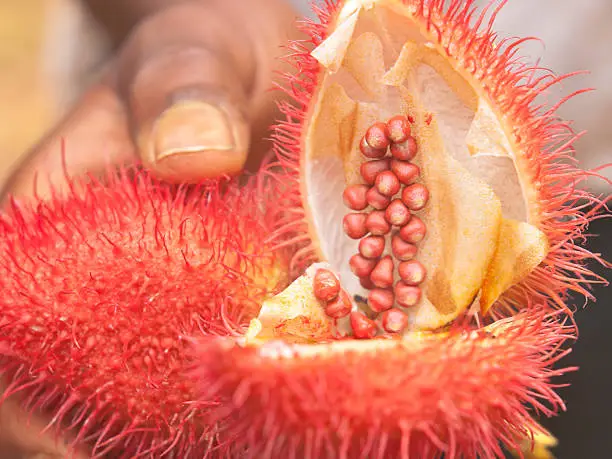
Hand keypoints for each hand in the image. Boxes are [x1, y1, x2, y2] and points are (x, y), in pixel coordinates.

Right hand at [0, 0, 298, 455]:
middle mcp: (109, 273)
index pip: (18, 333)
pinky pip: (237, 357)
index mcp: (62, 222)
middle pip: (92, 383)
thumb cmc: (206, 58)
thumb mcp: (192, 54)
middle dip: (134, 439)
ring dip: (202, 427)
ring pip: (165, 385)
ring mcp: (174, 292)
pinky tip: (299, 405)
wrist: (253, 69)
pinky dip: (259, 388)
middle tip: (211, 452)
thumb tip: (192, 156)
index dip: (34, 412)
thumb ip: (182, 90)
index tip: (94, 454)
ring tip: (259, 441)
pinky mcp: (235, 294)